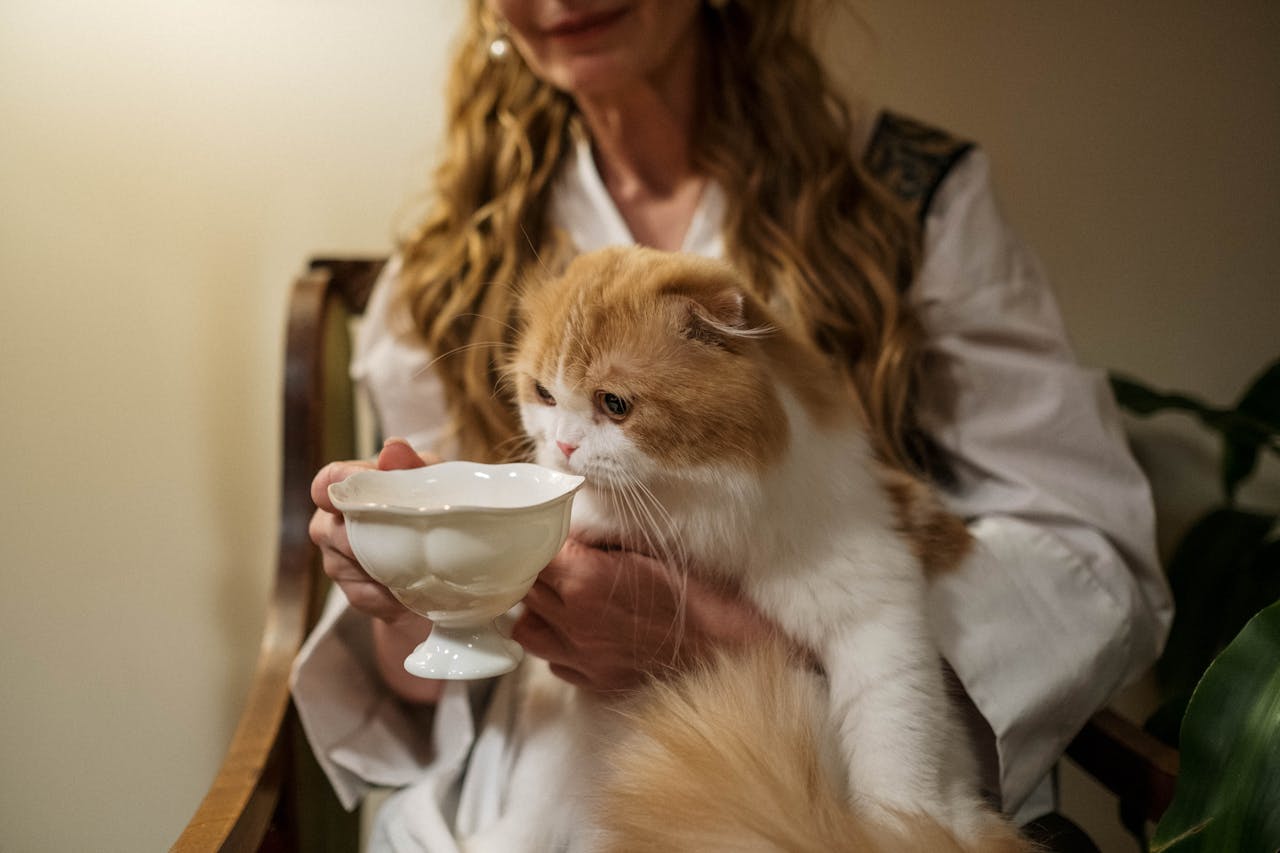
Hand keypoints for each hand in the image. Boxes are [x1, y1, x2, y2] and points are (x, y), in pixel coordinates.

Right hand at [309, 438, 443, 703]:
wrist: (447, 574)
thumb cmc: (435, 512)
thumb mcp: (431, 485)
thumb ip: (411, 466)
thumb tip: (393, 447)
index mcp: (353, 489)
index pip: (327, 481)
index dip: (334, 485)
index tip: (353, 491)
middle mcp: (335, 522)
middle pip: (329, 529)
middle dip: (361, 537)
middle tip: (394, 540)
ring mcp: (340, 559)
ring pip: (343, 564)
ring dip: (379, 567)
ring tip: (412, 568)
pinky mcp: (354, 592)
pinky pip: (363, 594)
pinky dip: (388, 594)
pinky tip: (408, 592)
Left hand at [511, 539, 778, 693]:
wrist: (719, 647)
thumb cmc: (689, 594)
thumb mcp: (643, 553)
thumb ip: (598, 546)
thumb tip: (570, 535)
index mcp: (583, 578)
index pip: (534, 555)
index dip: (538, 544)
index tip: (548, 537)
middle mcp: (572, 619)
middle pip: (525, 590)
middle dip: (534, 574)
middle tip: (553, 563)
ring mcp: (579, 654)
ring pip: (526, 629)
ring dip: (536, 612)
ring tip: (556, 601)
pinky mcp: (591, 679)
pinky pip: (553, 661)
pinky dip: (557, 645)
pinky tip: (577, 633)